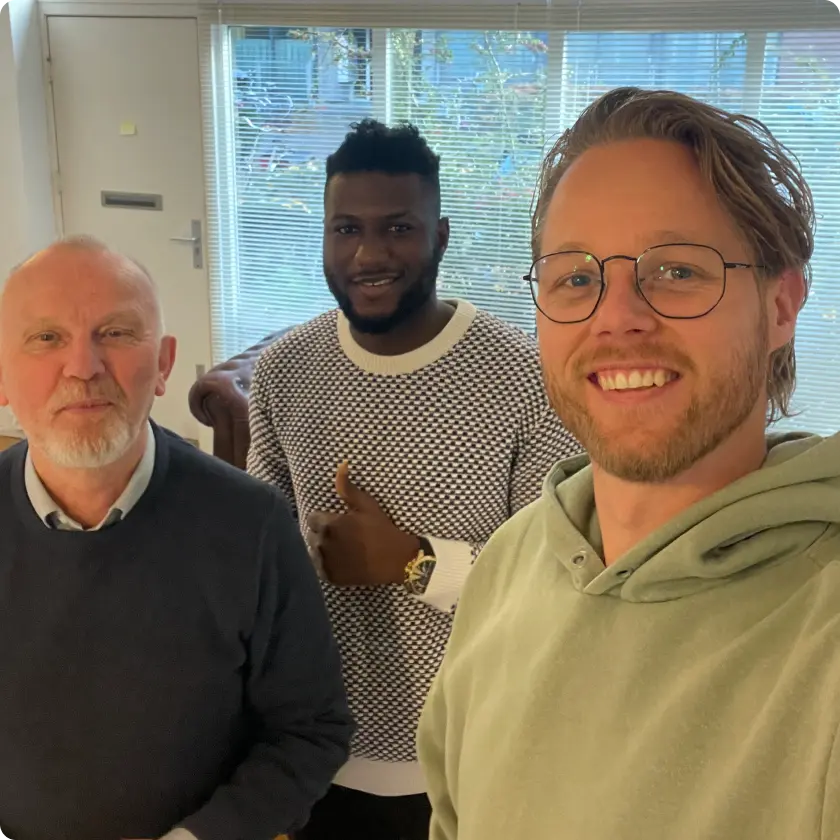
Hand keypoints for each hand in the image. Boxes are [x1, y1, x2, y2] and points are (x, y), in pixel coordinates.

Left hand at [307, 461, 420, 586]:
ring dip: (323, 549)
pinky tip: (341, 561)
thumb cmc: (381, 529)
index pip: (312, 519)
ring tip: (340, 549)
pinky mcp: (330, 577)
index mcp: (329, 525)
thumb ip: (347, 487)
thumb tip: (341, 464)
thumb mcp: (366, 505)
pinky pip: (319, 568)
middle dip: (322, 534)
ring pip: (314, 552)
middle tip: (341, 536)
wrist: (396, 560)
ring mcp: (326, 563)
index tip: (338, 523)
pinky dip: (326, 565)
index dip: (325, 519)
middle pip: (312, 536)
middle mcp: (323, 544)